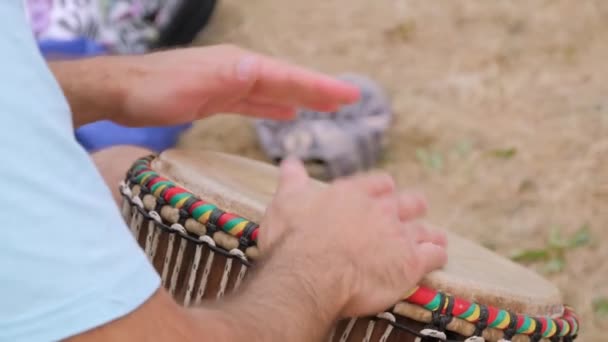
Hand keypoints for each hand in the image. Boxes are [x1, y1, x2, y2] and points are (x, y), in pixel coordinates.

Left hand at [113, 44, 359, 125]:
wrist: (121, 91)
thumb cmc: (155, 89)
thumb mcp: (194, 84)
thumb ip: (229, 78)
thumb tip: (263, 70)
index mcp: (239, 65)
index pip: (288, 75)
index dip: (319, 86)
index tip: (348, 95)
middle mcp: (239, 70)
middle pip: (287, 80)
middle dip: (318, 90)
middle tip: (349, 99)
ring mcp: (229, 82)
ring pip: (274, 91)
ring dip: (300, 98)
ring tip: (326, 106)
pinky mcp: (218, 97)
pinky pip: (254, 102)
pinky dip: (273, 106)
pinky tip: (285, 112)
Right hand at [258, 159, 447, 318]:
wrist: (308, 274)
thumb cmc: (293, 240)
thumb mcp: (285, 202)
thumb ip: (293, 181)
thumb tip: (291, 162)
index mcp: (353, 194)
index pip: (379, 184)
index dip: (384, 189)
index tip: (385, 193)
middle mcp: (380, 210)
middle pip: (409, 202)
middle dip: (412, 207)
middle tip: (413, 213)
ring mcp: (398, 235)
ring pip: (424, 230)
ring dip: (429, 234)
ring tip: (434, 238)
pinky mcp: (410, 263)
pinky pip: (434, 255)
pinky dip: (437, 255)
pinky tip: (436, 258)